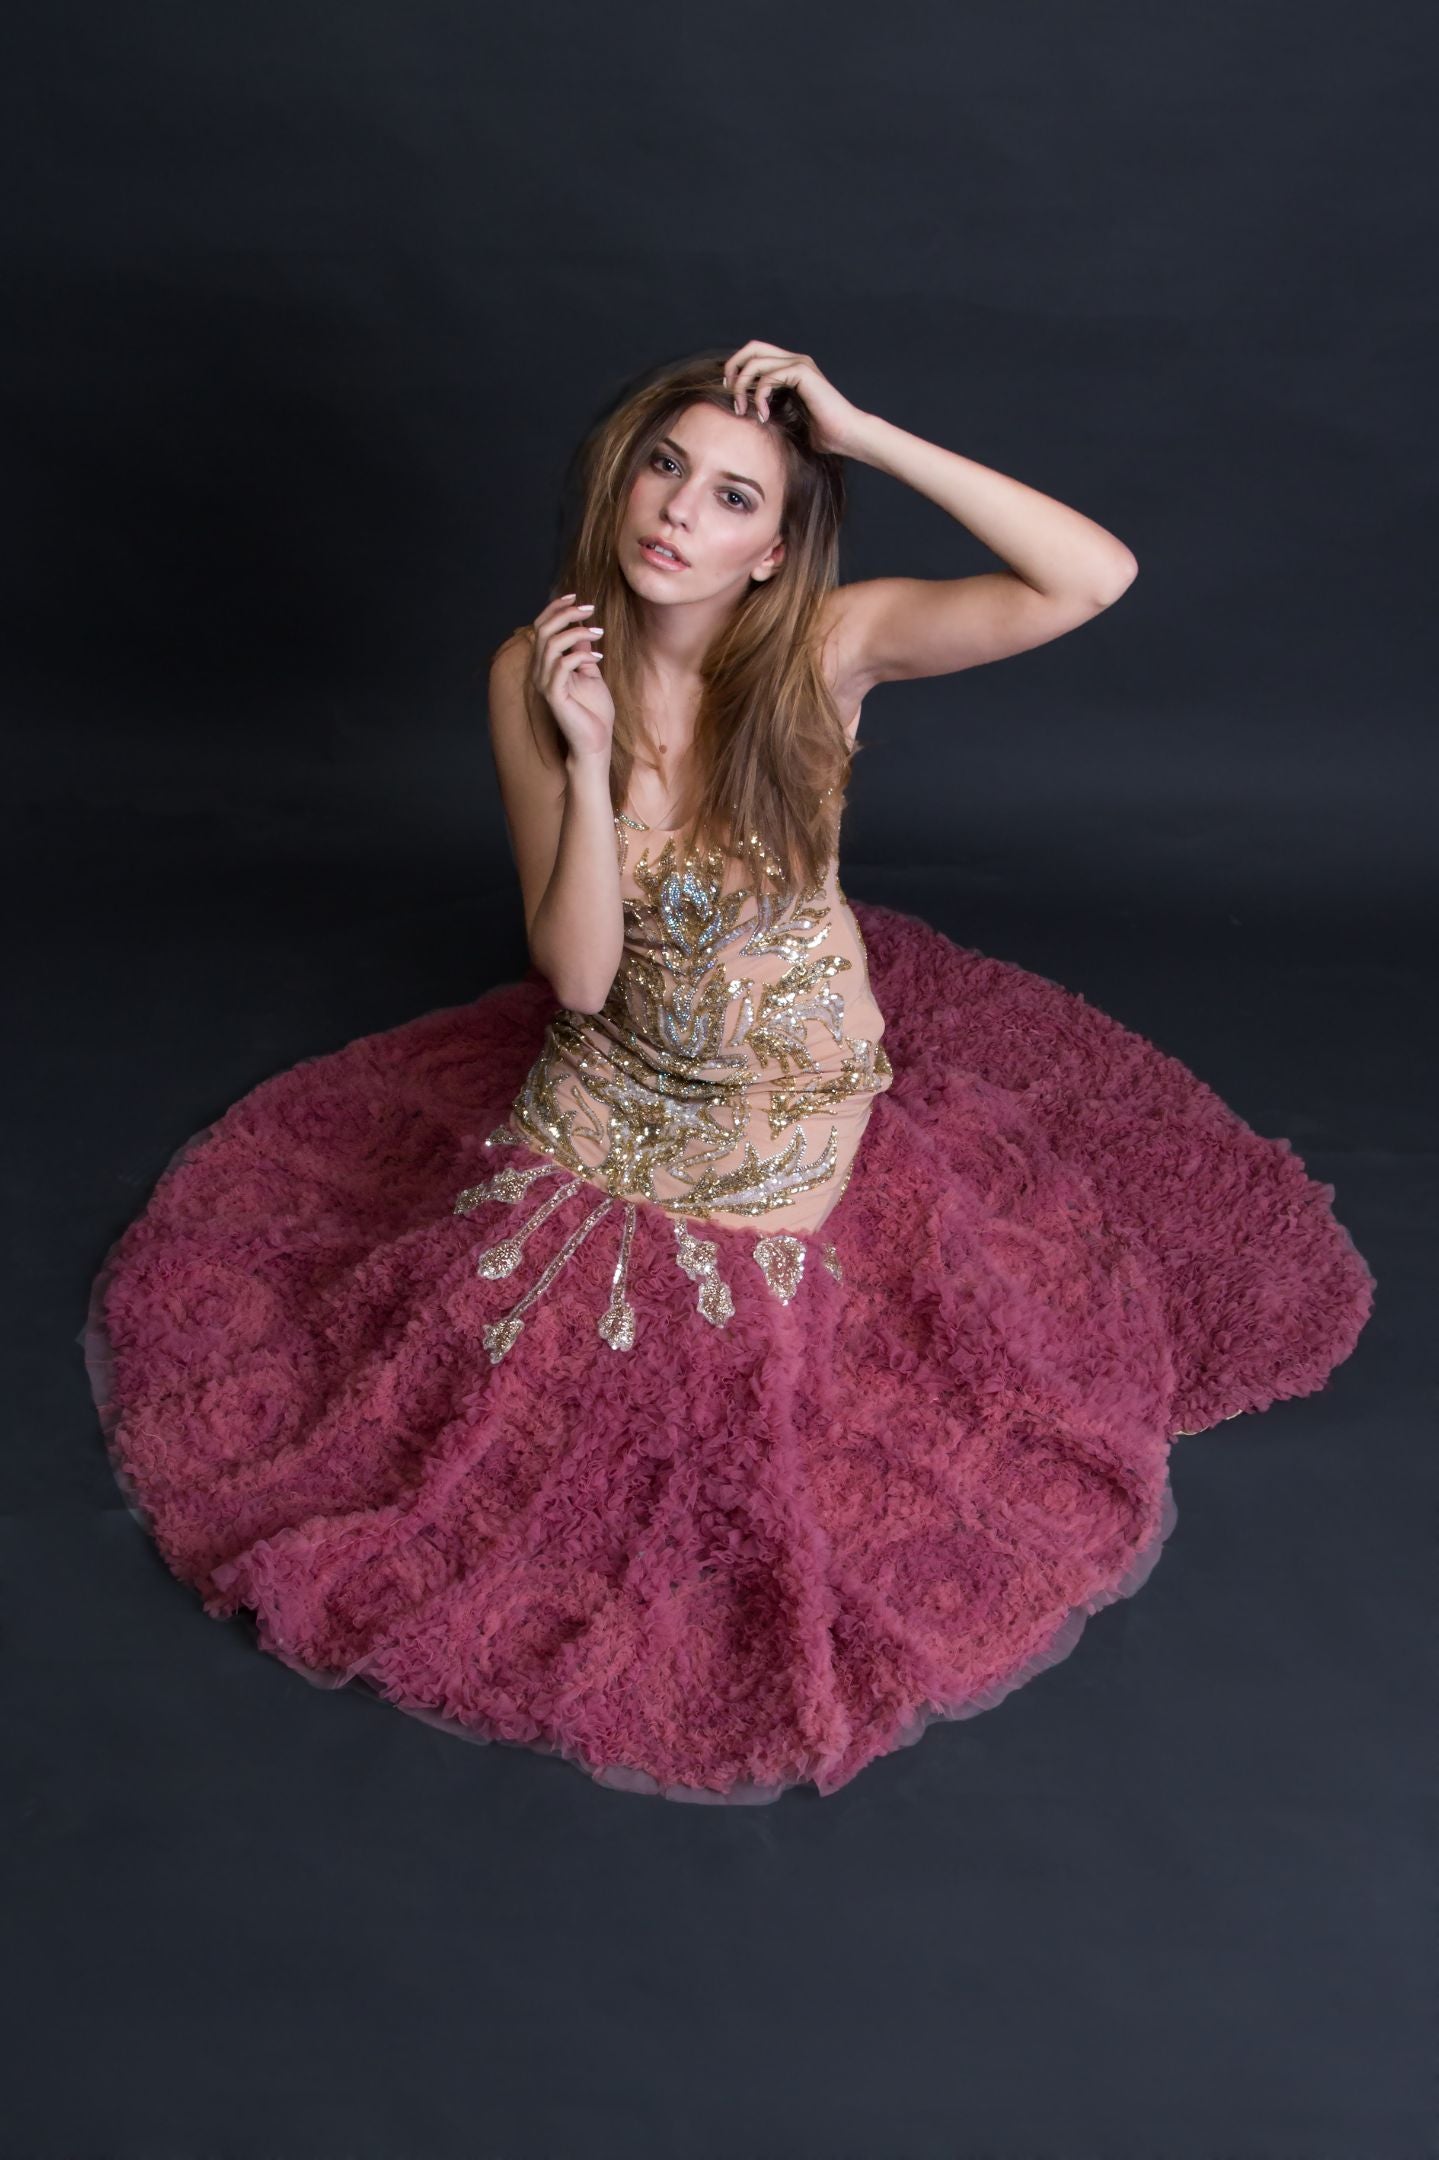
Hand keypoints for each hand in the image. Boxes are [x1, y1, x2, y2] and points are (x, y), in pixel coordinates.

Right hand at [529, 594, 613, 758]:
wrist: (595, 742)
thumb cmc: (593, 712)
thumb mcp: (590, 674)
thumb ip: (582, 652)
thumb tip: (583, 630)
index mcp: (546, 664)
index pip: (542, 627)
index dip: (556, 608)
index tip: (577, 597)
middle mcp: (540, 672)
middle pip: (543, 630)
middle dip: (566, 613)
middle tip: (590, 609)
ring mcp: (545, 683)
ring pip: (551, 644)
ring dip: (576, 632)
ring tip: (598, 633)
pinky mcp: (554, 695)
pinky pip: (562, 665)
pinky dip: (581, 655)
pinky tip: (599, 656)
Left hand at [721, 341, 867, 455]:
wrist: (846, 436)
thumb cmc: (822, 433)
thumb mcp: (787, 419)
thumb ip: (770, 409)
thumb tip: (746, 415)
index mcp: (791, 368)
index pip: (756, 354)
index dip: (738, 369)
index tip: (730, 394)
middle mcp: (795, 360)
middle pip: (752, 347)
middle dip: (734, 367)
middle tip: (729, 392)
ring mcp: (799, 363)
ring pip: (756, 361)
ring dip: (742, 386)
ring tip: (741, 410)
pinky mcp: (802, 372)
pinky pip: (768, 377)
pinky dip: (759, 396)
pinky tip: (764, 416)